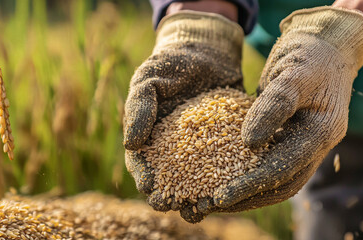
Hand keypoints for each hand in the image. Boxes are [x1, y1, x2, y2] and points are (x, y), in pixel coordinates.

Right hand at [123, 11, 243, 210]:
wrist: (206, 51)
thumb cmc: (171, 64)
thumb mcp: (149, 79)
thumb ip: (138, 107)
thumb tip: (130, 143)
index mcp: (150, 138)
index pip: (142, 165)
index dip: (144, 178)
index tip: (149, 188)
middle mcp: (174, 149)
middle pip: (170, 180)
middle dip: (172, 197)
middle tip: (178, 206)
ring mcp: (201, 149)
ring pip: (198, 179)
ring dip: (199, 196)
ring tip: (205, 207)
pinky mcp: (225, 143)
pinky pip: (225, 164)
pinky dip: (227, 178)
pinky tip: (232, 187)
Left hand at [211, 7, 362, 210]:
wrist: (323, 45)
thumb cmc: (309, 53)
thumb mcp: (294, 73)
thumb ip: (275, 105)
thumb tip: (250, 143)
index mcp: (322, 132)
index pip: (286, 168)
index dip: (253, 184)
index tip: (220, 195)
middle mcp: (315, 145)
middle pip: (281, 183)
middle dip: (246, 197)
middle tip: (209, 205)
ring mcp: (303, 143)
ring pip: (274, 179)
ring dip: (245, 191)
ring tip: (211, 199)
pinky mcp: (288, 138)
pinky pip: (267, 161)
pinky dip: (245, 171)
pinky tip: (220, 175)